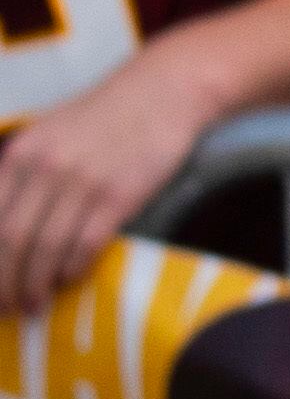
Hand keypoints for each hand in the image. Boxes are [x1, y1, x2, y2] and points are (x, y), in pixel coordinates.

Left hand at [0, 59, 217, 311]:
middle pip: (10, 238)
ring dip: (35, 284)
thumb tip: (9, 224)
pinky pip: (86, 243)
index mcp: (21, 153)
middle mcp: (45, 167)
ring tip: (33, 305)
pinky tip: (68, 280)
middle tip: (5, 307)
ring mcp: (82, 181)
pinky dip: (72, 269)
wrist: (165, 91)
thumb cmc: (107, 114)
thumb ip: (24, 170)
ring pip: (45, 247)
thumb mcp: (50, 132)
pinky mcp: (119, 194)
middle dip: (4, 280)